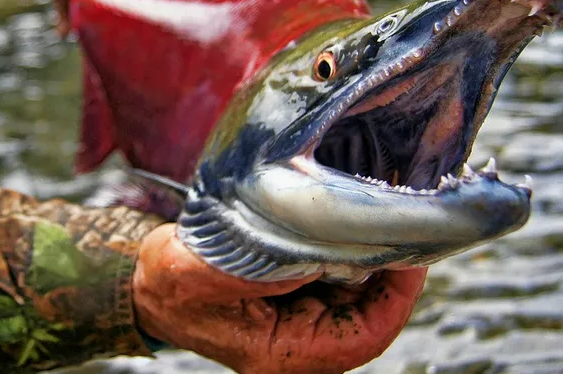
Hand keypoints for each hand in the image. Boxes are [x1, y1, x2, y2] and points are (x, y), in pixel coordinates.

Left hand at [45, 0, 147, 36]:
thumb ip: (62, 2)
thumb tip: (64, 35)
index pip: (120, 14)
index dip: (106, 32)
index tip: (96, 47)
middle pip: (126, 12)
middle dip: (109, 27)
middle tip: (93, 41)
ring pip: (126, 3)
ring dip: (111, 13)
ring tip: (95, 24)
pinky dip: (114, 2)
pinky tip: (101, 7)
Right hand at [133, 224, 428, 373]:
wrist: (151, 286)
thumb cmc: (171, 284)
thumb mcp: (201, 271)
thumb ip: (260, 265)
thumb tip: (323, 248)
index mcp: (284, 354)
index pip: (367, 333)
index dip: (399, 292)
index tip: (411, 247)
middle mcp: (303, 346)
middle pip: (374, 312)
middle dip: (392, 266)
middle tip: (402, 215)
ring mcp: (306, 325)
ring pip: (364, 294)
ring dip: (373, 255)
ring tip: (379, 209)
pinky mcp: (304, 302)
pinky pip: (345, 280)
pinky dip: (353, 251)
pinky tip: (351, 220)